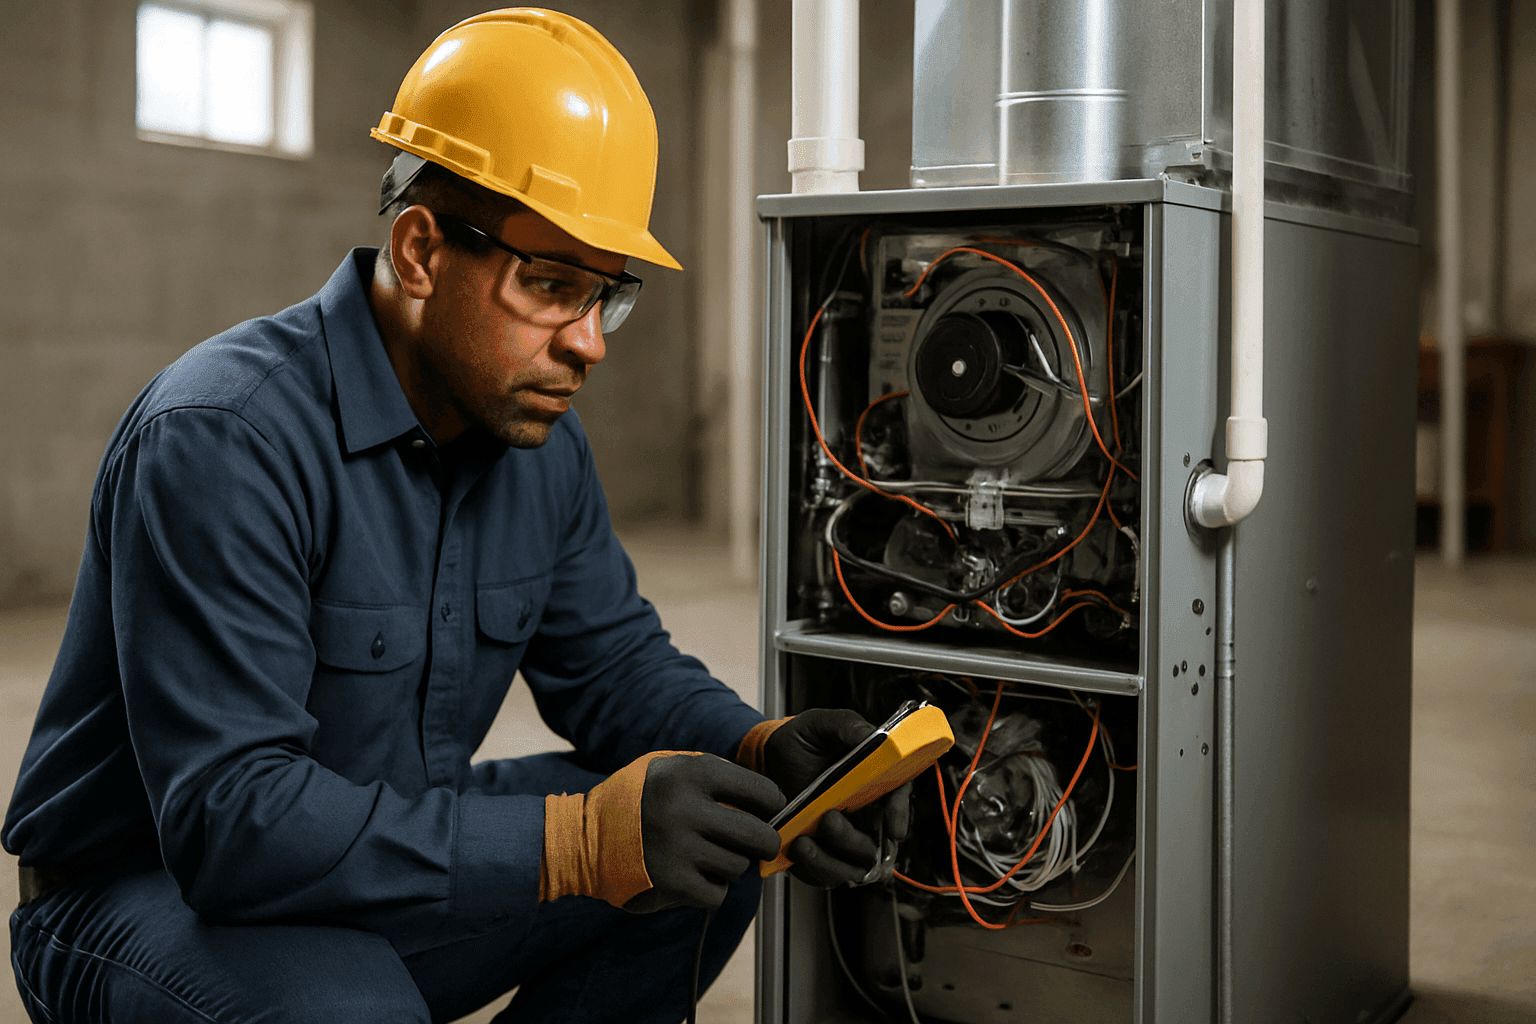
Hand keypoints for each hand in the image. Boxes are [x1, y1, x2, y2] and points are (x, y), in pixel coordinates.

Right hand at [623, 753, 785, 913]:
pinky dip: (711, 889)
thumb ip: (715, 775)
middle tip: (757, 843)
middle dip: (764, 842)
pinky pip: (717, 893)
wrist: (586, 838)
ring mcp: (679, 849)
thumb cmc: (638, 799)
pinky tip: (693, 876)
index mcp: (692, 774)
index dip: (773, 805)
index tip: (768, 812)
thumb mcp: (670, 767)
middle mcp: (686, 809)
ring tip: (707, 855)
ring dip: (729, 865)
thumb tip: (769, 799)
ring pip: (738, 867)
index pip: (763, 793)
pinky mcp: (672, 884)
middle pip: (759, 836)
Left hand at [762, 709, 912, 886]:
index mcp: (874, 780)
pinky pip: (825, 876)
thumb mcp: (821, 723)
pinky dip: (812, 868)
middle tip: (829, 819)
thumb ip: (848, 726)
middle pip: (876, 843)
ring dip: (830, 860)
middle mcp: (865, 812)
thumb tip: (876, 738)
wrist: (765, 759)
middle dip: (852, 839)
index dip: (900, 814)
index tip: (894, 827)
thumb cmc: (800, 741)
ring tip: (803, 841)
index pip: (900, 799)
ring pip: (853, 867)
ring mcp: (843, 837)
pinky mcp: (820, 854)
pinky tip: (795, 848)